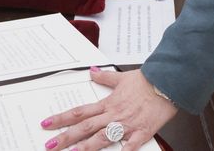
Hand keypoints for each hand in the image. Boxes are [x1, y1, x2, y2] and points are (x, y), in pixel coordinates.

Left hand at [40, 68, 175, 150]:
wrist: (166, 82)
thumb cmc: (147, 81)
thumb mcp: (122, 77)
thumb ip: (104, 76)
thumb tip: (92, 71)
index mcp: (108, 103)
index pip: (80, 111)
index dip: (61, 118)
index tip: (46, 124)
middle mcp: (114, 115)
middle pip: (85, 127)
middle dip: (66, 137)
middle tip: (50, 145)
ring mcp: (127, 124)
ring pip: (102, 137)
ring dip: (86, 146)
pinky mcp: (141, 132)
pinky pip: (130, 146)